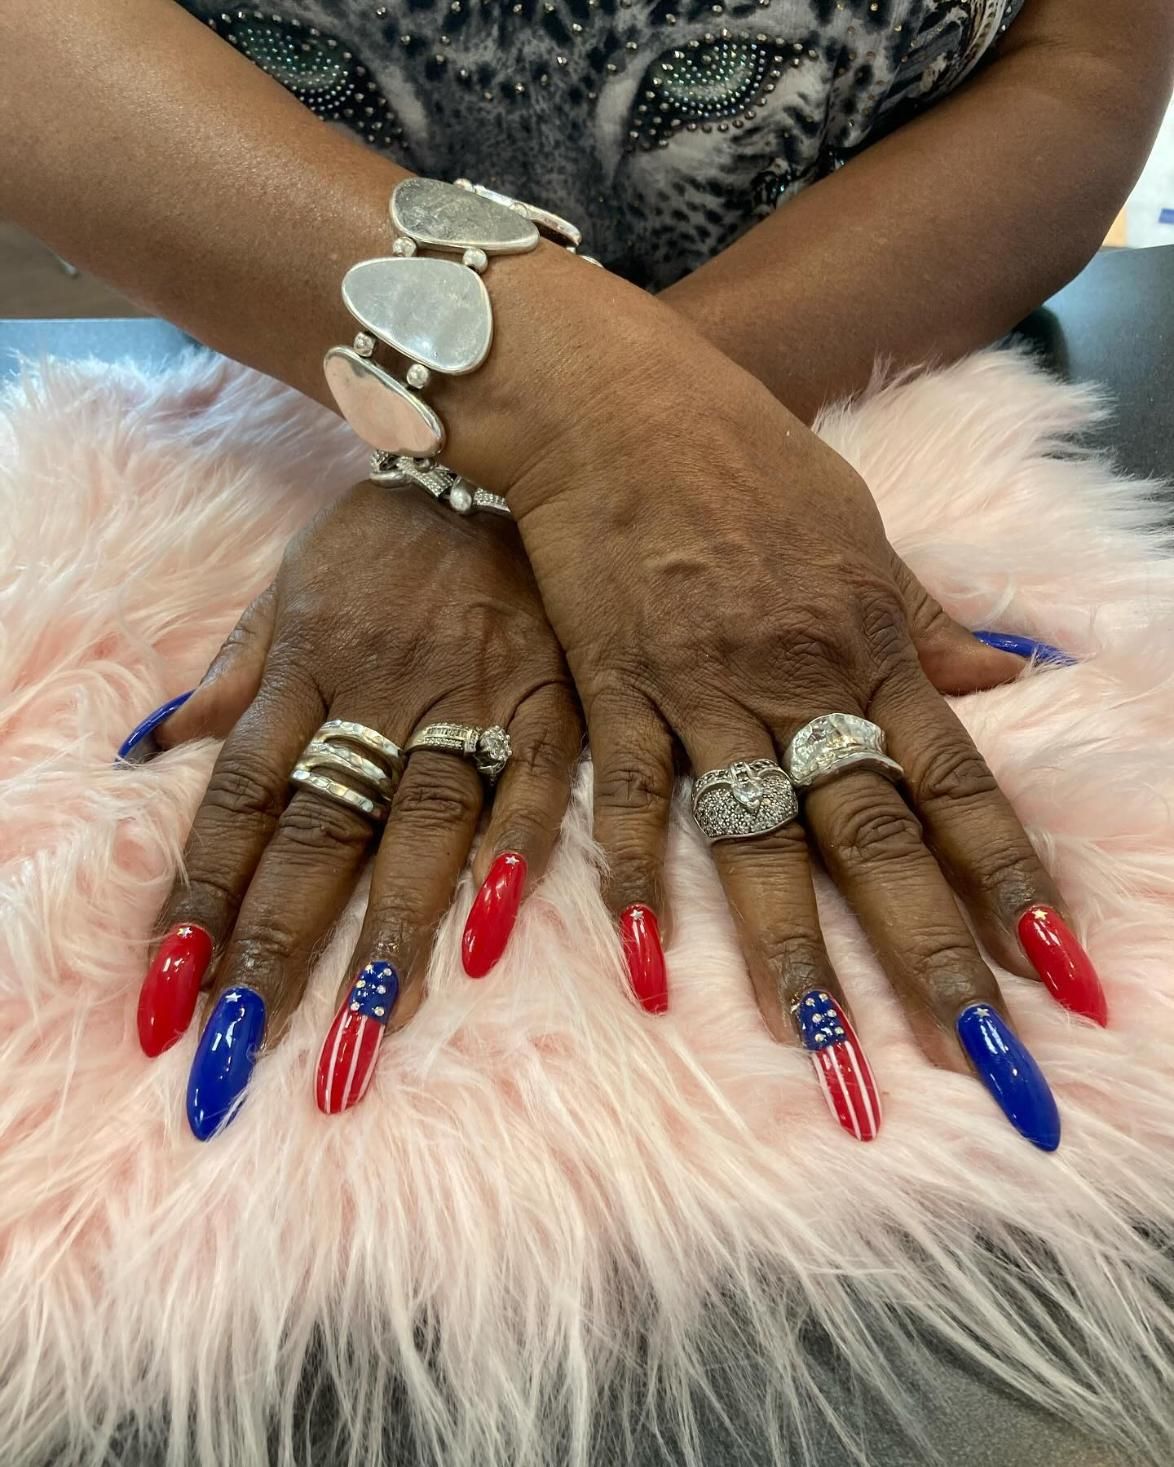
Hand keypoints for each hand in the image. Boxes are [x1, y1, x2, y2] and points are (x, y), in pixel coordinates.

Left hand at [131, 483, 581, 1138]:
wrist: (495, 444)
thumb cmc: (384, 534)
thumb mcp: (290, 585)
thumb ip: (230, 673)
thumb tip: (144, 750)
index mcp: (305, 669)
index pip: (237, 801)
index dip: (198, 896)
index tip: (167, 995)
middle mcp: (378, 694)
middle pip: (318, 832)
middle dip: (276, 946)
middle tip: (240, 1055)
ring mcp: (471, 693)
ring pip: (422, 823)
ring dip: (389, 930)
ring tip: (361, 1035)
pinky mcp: (554, 689)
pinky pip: (542, 777)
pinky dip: (520, 850)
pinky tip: (495, 934)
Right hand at [495, 291, 1105, 1148]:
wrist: (617, 403)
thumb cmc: (746, 458)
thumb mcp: (862, 532)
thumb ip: (929, 621)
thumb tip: (1013, 676)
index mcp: (873, 644)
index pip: (959, 785)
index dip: (1012, 881)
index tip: (1055, 971)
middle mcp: (801, 680)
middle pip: (877, 835)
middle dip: (932, 951)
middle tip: (980, 1057)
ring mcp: (705, 690)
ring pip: (760, 840)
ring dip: (795, 952)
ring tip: (828, 1052)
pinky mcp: (617, 687)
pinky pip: (631, 797)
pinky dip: (638, 879)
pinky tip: (653, 965)